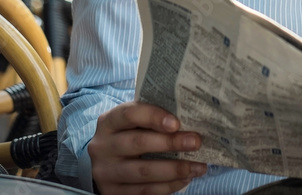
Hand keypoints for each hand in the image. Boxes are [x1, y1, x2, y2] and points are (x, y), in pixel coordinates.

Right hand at [87, 101, 206, 194]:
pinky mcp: (114, 192)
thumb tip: (188, 117)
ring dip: (175, 169)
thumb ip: (151, 118)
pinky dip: (168, 186)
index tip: (177, 123)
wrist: (104, 163)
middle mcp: (103, 147)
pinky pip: (145, 191)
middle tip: (196, 142)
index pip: (130, 114)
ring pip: (143, 171)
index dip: (154, 116)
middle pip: (138, 143)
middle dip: (171, 143)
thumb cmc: (127, 135)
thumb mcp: (131, 123)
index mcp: (108, 122)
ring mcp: (106, 172)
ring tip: (198, 166)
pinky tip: (185, 178)